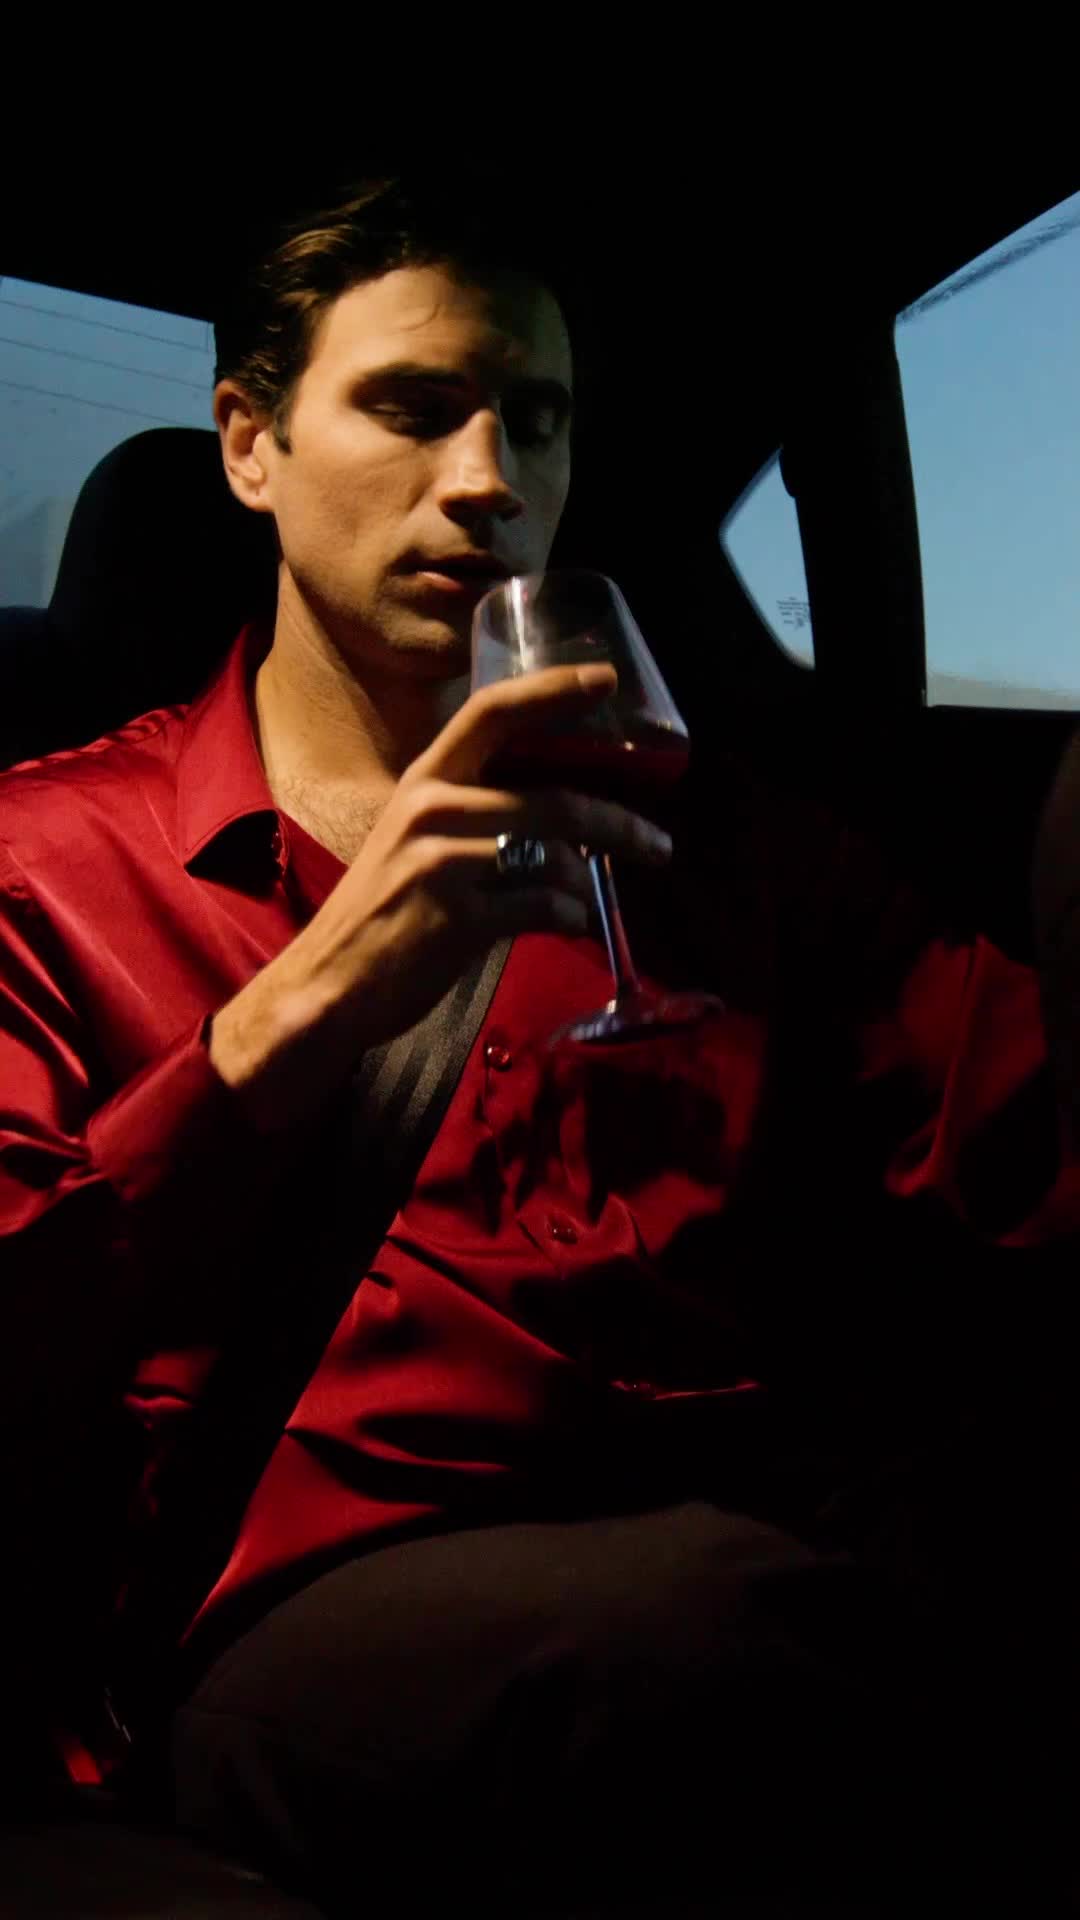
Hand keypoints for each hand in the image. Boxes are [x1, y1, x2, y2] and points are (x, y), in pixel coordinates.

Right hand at [210, 664, 671, 1127]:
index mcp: (425, 778)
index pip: (492, 710)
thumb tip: (564, 820)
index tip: (606, 679)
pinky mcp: (455, 919)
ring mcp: (442, 863)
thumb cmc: (381, 910)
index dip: (553, 690)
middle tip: (658, 844)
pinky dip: (568, 918)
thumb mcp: (415, 839)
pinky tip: (570, 925)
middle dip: (619, 824)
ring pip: (554, 858)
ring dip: (588, 882)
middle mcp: (432, 808)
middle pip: (554, 800)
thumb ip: (475, 815)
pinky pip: (542, 909)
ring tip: (594, 899)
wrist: (327, 982)